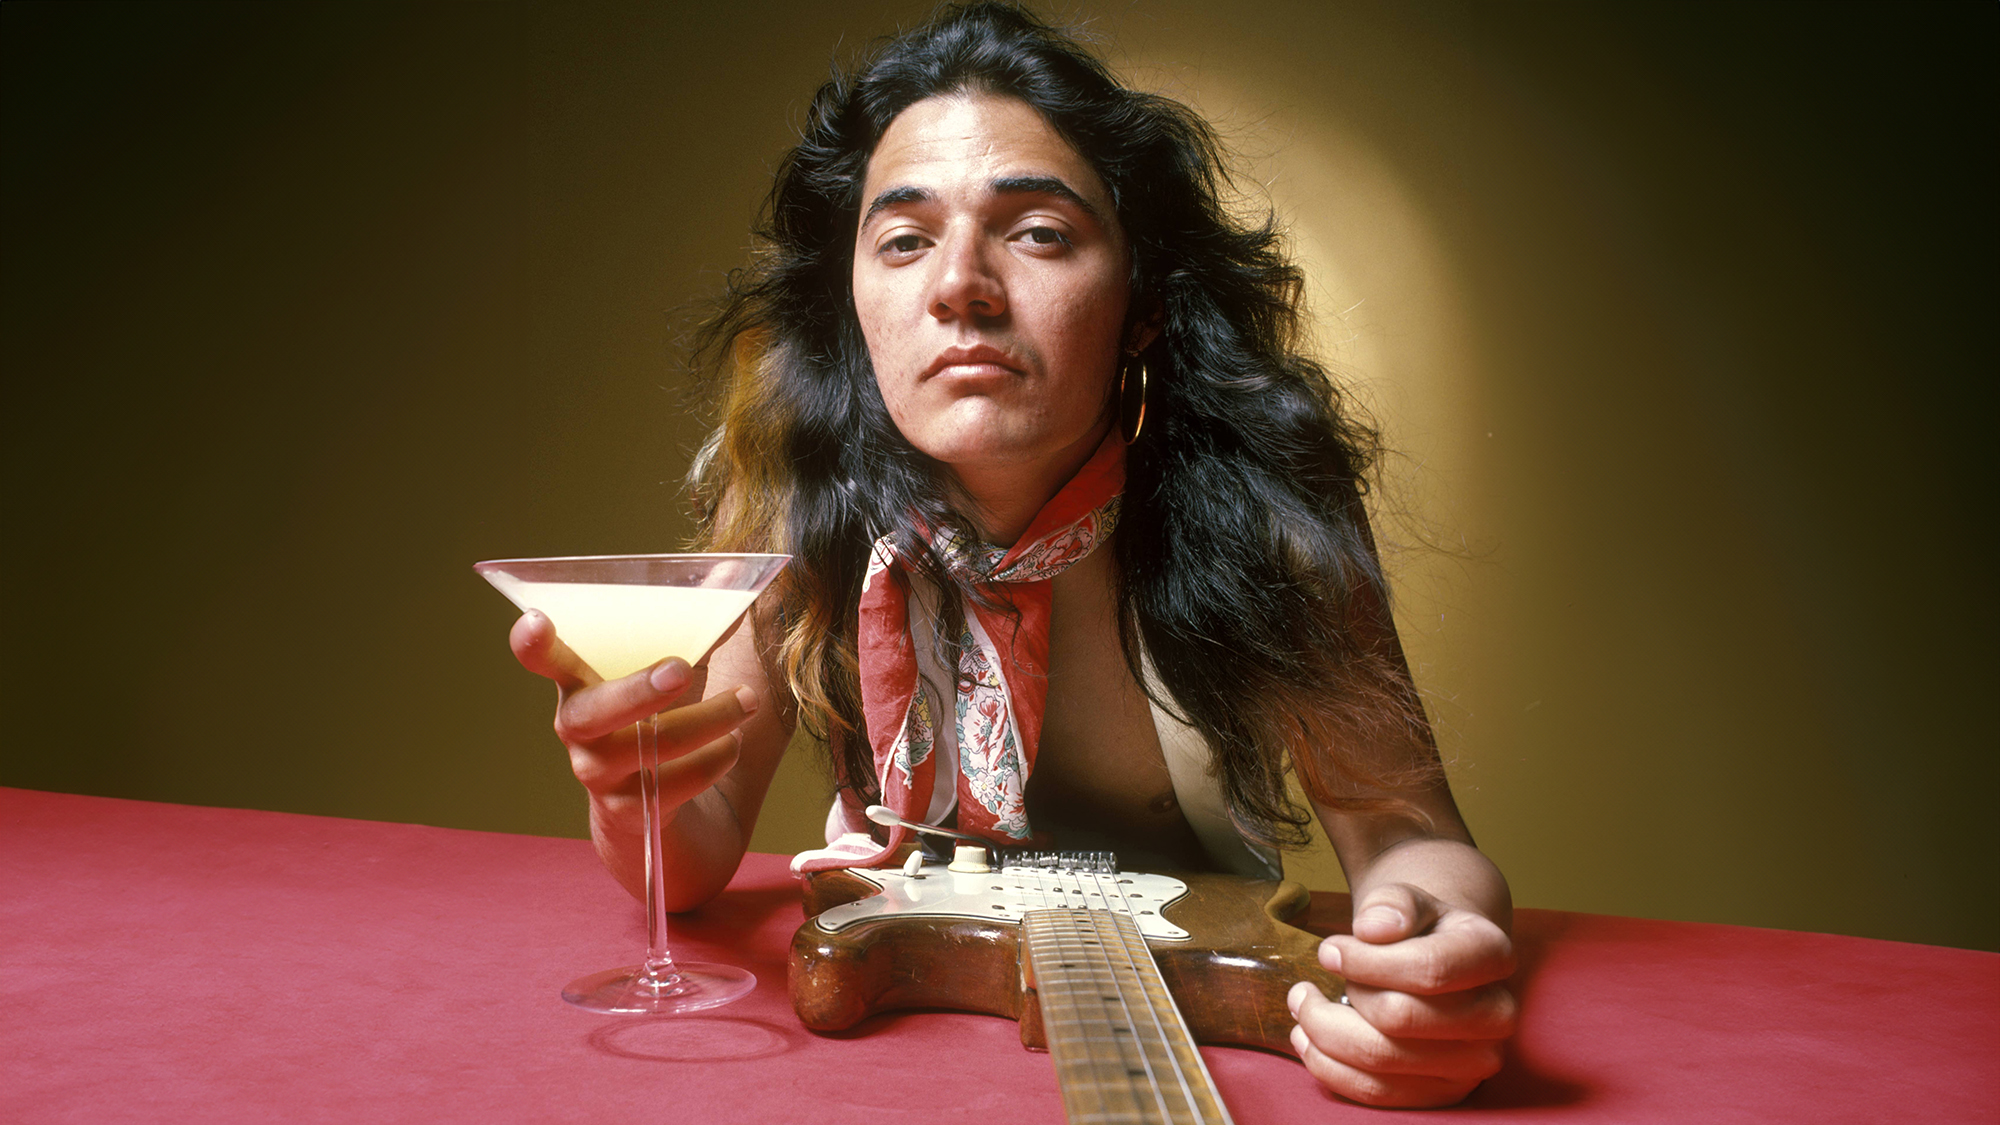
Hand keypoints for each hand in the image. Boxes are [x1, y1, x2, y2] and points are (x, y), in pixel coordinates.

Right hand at [508, 610, 758, 831]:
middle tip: (682, 668)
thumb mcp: (675, 670)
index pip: (543, 660)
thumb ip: (698, 624)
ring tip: (747, 700)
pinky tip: (731, 744)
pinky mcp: (629, 810)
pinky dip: (714, 759)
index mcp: (580, 682)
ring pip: (648, 747)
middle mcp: (578, 728)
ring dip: (709, 718)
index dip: (532, 644)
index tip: (535, 621)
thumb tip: (731, 573)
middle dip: (639, 689)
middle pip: (593, 712)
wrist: (659, 807)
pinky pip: (674, 784)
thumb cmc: (661, 719)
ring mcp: (598, 773)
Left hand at [1287, 882, 1517, 1106]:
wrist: (1437, 960)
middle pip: (1399, 1017)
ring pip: (1381, 1058)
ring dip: (1325, 1031)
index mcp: (1492, 955)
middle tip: (1312, 979)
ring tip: (1303, 1006)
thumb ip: (1393, 903)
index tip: (1328, 950)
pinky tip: (1309, 1037)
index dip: (1367, 961)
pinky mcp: (1443, 1092)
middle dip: (1343, 994)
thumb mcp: (1408, 900)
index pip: (1428, 969)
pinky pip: (1375, 1091)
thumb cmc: (1418, 929)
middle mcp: (1495, 1015)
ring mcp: (1474, 1062)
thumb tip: (1373, 928)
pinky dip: (1329, 1065)